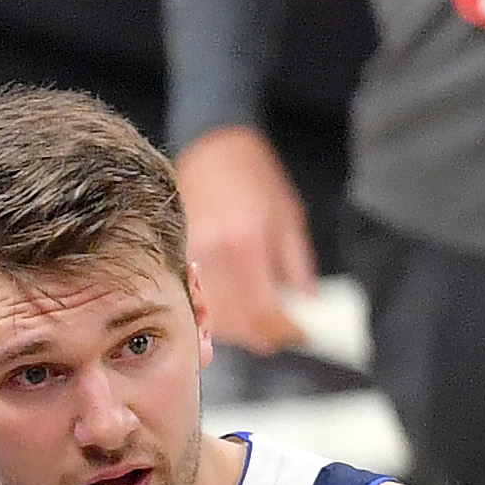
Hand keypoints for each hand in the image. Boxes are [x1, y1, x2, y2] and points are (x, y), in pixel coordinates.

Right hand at [176, 126, 316, 355]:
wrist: (211, 149)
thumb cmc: (252, 175)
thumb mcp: (288, 218)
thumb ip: (299, 268)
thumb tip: (309, 307)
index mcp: (242, 243)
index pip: (262, 312)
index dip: (285, 331)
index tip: (302, 333)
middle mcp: (210, 256)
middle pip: (237, 324)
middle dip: (267, 335)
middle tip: (287, 331)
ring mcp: (188, 261)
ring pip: (215, 321)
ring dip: (243, 330)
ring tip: (264, 320)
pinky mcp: (176, 262)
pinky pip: (197, 305)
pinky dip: (220, 317)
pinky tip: (237, 309)